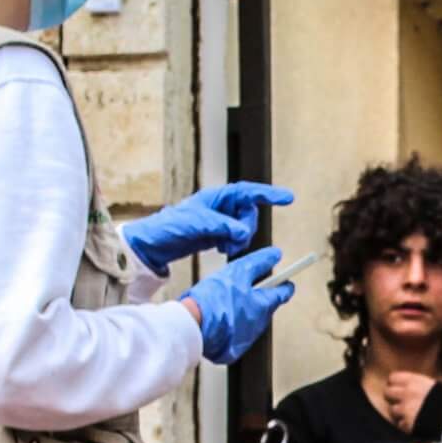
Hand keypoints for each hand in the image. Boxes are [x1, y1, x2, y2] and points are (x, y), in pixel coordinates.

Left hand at [120, 179, 294, 274]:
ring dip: (241, 239)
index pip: (247, 192)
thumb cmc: (169, 227)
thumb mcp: (196, 224)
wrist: (152, 244)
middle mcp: (219, 206)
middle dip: (247, 228)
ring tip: (225, 248)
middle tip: (235, 241)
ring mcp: (218, 220)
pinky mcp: (215, 234)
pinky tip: (221, 250)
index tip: (288, 198)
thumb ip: (222, 226)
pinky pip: (236, 238)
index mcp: (215, 197)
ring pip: (244, 228)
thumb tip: (243, 231)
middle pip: (249, 213)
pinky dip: (234, 245)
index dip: (268, 194)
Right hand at [183, 247, 295, 364]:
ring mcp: (247, 338)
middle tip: (243, 289)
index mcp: (263, 305)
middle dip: (258, 298)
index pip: (282, 294)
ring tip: (224, 304)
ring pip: (251, 321)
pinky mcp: (233, 349)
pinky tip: (218, 319)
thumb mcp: (237, 272)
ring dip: (243, 313)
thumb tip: (275, 255)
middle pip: (265, 308)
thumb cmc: (213, 300)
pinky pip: (237, 335)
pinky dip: (232, 327)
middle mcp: (259, 324)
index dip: (285, 285)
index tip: (287, 282)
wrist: (193, 327)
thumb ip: (258, 263)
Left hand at [379, 370, 435, 432]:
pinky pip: (401, 424)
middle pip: (388, 392)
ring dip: (400, 413)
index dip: (395, 383)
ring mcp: (405, 409)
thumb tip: (411, 387)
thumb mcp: (436, 386)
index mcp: (415, 381)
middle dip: (393, 397)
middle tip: (401, 401)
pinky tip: (416, 423)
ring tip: (411, 414)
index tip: (398, 387)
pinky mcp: (407, 423)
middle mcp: (407, 393)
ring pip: (393, 410)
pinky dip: (406, 425)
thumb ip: (421, 385)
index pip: (393, 377)